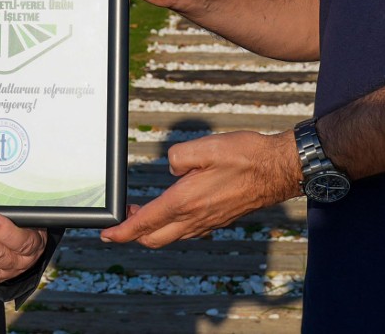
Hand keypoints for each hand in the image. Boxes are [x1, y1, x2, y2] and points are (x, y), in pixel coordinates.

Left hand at [99, 130, 298, 247]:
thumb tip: (172, 168)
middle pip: (154, 238)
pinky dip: (171, 226)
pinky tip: (173, 210)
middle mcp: (195, 219)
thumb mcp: (205, 146)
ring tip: (143, 212)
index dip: (122, 231)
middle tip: (123, 219)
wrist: (278, 170)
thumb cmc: (245, 156)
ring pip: (171, 236)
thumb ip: (178, 157)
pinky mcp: (218, 220)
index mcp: (186, 202)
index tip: (107, 233)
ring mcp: (208, 223)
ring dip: (153, 229)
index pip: (145, 224)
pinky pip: (187, 231)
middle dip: (134, 233)